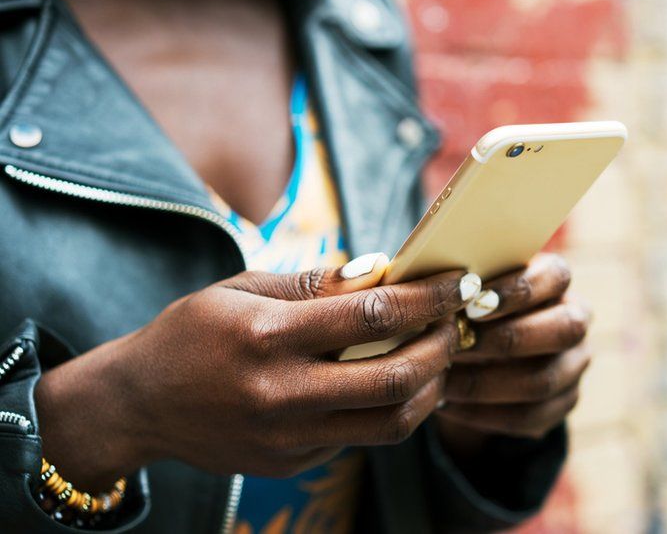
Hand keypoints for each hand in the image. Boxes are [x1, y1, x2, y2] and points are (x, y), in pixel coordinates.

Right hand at [35, 254, 481, 489]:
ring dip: (430, 389)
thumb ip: (314, 284)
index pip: (373, 316)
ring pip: (391, 423)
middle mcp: (282, 394)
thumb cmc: (192, 333)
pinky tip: (393, 382)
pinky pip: (359, 438)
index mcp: (268, 337)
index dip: (428, 298)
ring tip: (437, 358)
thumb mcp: (242, 289)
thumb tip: (381, 271)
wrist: (137, 405)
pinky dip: (389, 409)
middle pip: (397, 379)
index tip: (459, 283)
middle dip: (442, 348)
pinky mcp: (292, 464)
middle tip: (456, 325)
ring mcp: (288, 438)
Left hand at [436, 254, 591, 452]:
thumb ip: (458, 284)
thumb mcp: (464, 287)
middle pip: (563, 330)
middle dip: (506, 339)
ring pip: (543, 380)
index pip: (555, 276)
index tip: (471, 304)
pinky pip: (529, 418)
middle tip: (456, 346)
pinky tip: (448, 406)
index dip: (517, 291)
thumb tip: (426, 287)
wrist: (476, 349)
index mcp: (556, 279)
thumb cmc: (464, 304)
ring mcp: (573, 365)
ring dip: (486, 383)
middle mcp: (575, 319)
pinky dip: (483, 414)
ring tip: (441, 381)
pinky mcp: (562, 404)